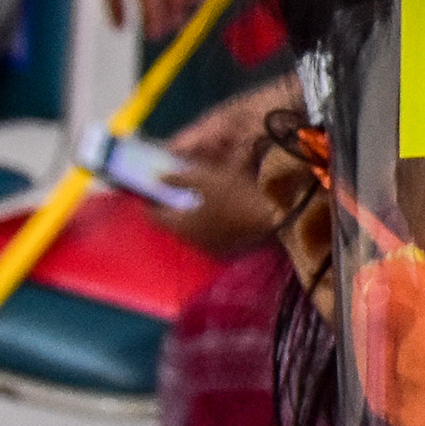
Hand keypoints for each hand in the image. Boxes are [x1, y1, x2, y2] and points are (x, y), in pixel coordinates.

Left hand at [153, 78, 297, 256]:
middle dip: (171, 205)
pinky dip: (208, 220)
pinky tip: (217, 207)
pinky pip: (210, 232)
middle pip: (173, 223)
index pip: (153, 214)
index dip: (148, 198)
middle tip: (174, 186)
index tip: (150, 184)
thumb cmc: (236, 195)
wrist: (276, 216)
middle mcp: (192, 242)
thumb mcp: (204, 178)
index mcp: (181, 225)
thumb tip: (157, 177)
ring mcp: (212, 247)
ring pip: (192, 229)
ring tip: (196, 194)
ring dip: (191, 213)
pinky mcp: (230, 248)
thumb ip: (177, 178)